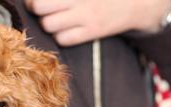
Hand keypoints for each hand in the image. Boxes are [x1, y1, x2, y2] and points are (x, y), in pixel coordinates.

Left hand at [24, 0, 170, 45]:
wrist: (135, 2)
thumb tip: (37, 0)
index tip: (34, 1)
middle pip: (40, 6)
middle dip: (36, 8)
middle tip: (40, 8)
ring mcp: (86, 16)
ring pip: (48, 25)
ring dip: (47, 23)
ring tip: (55, 19)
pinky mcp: (92, 32)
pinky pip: (63, 39)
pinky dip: (60, 36)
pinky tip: (66, 30)